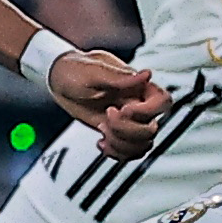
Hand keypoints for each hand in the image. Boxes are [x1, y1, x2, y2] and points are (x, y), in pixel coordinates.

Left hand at [49, 50, 167, 159]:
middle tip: (105, 117)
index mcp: (136, 85)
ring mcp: (127, 120)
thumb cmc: (75, 68)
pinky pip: (129, 152)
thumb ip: (120, 77)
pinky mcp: (116, 132)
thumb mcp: (94, 71)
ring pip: (142, 144)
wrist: (58, 80)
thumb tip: (147, 74)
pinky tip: (101, 143)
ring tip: (102, 130)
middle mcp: (136, 103)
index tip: (122, 109)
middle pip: (151, 129)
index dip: (146, 112)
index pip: (162, 102)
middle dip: (126, 130)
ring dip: (120, 144)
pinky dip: (116, 153)